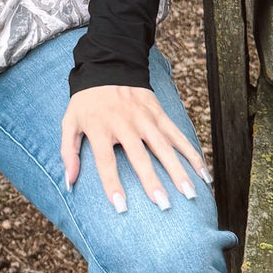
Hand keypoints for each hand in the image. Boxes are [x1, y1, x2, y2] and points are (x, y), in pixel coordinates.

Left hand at [60, 84, 212, 213]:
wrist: (108, 66)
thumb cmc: (87, 101)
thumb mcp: (70, 122)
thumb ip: (68, 152)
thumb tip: (69, 182)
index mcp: (100, 128)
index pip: (106, 161)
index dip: (112, 184)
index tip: (120, 207)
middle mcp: (124, 124)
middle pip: (140, 156)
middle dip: (152, 182)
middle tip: (163, 205)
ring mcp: (145, 118)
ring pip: (164, 147)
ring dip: (178, 171)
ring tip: (189, 193)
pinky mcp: (159, 114)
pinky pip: (178, 135)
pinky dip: (192, 153)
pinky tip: (203, 172)